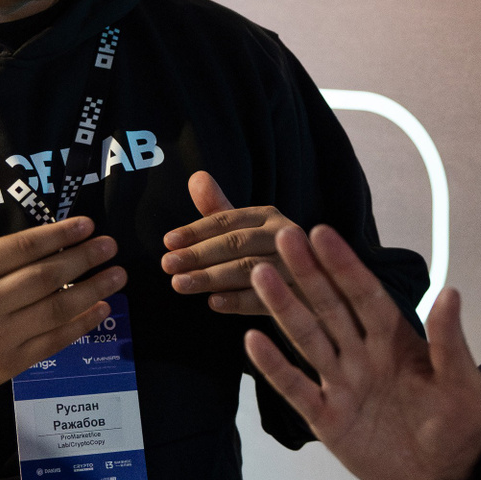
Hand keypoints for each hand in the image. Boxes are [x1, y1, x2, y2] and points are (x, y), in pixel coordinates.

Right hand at [0, 182, 125, 398]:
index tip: (87, 225)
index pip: (22, 248)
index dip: (58, 235)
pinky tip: (102, 309)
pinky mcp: (12, 362)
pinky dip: (81, 325)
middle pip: (44, 276)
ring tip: (117, 275)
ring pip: (55, 309)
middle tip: (110, 246)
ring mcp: (0, 336)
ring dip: (92, 290)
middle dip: (83, 258)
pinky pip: (54, 340)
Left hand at [160, 171, 302, 314]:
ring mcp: (294, 266)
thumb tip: (196, 177)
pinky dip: (238, 300)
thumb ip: (218, 210)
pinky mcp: (299, 296)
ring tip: (180, 283)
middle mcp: (284, 236)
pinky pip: (265, 299)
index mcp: (269, 216)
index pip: (227, 220)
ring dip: (211, 277)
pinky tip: (214, 302)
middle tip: (167, 264)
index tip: (168, 241)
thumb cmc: (268, 255)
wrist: (313, 286)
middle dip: (199, 254)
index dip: (196, 230)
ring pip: (248, 269)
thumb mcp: (245, 231)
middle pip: (237, 243)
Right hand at [244, 224, 480, 479]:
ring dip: (284, 308)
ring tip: (260, 276)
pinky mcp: (327, 418)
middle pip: (329, 307)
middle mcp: (362, 353)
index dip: (344, 265)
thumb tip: (451, 291)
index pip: (365, 294)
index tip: (321, 233)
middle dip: (308, 273)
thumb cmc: (459, 423)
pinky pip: (296, 388)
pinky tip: (252, 341)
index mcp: (394, 339)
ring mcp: (341, 384)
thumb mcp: (462, 383)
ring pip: (308, 339)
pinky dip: (274, 366)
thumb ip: (449, 341)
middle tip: (284, 237)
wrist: (445, 476)